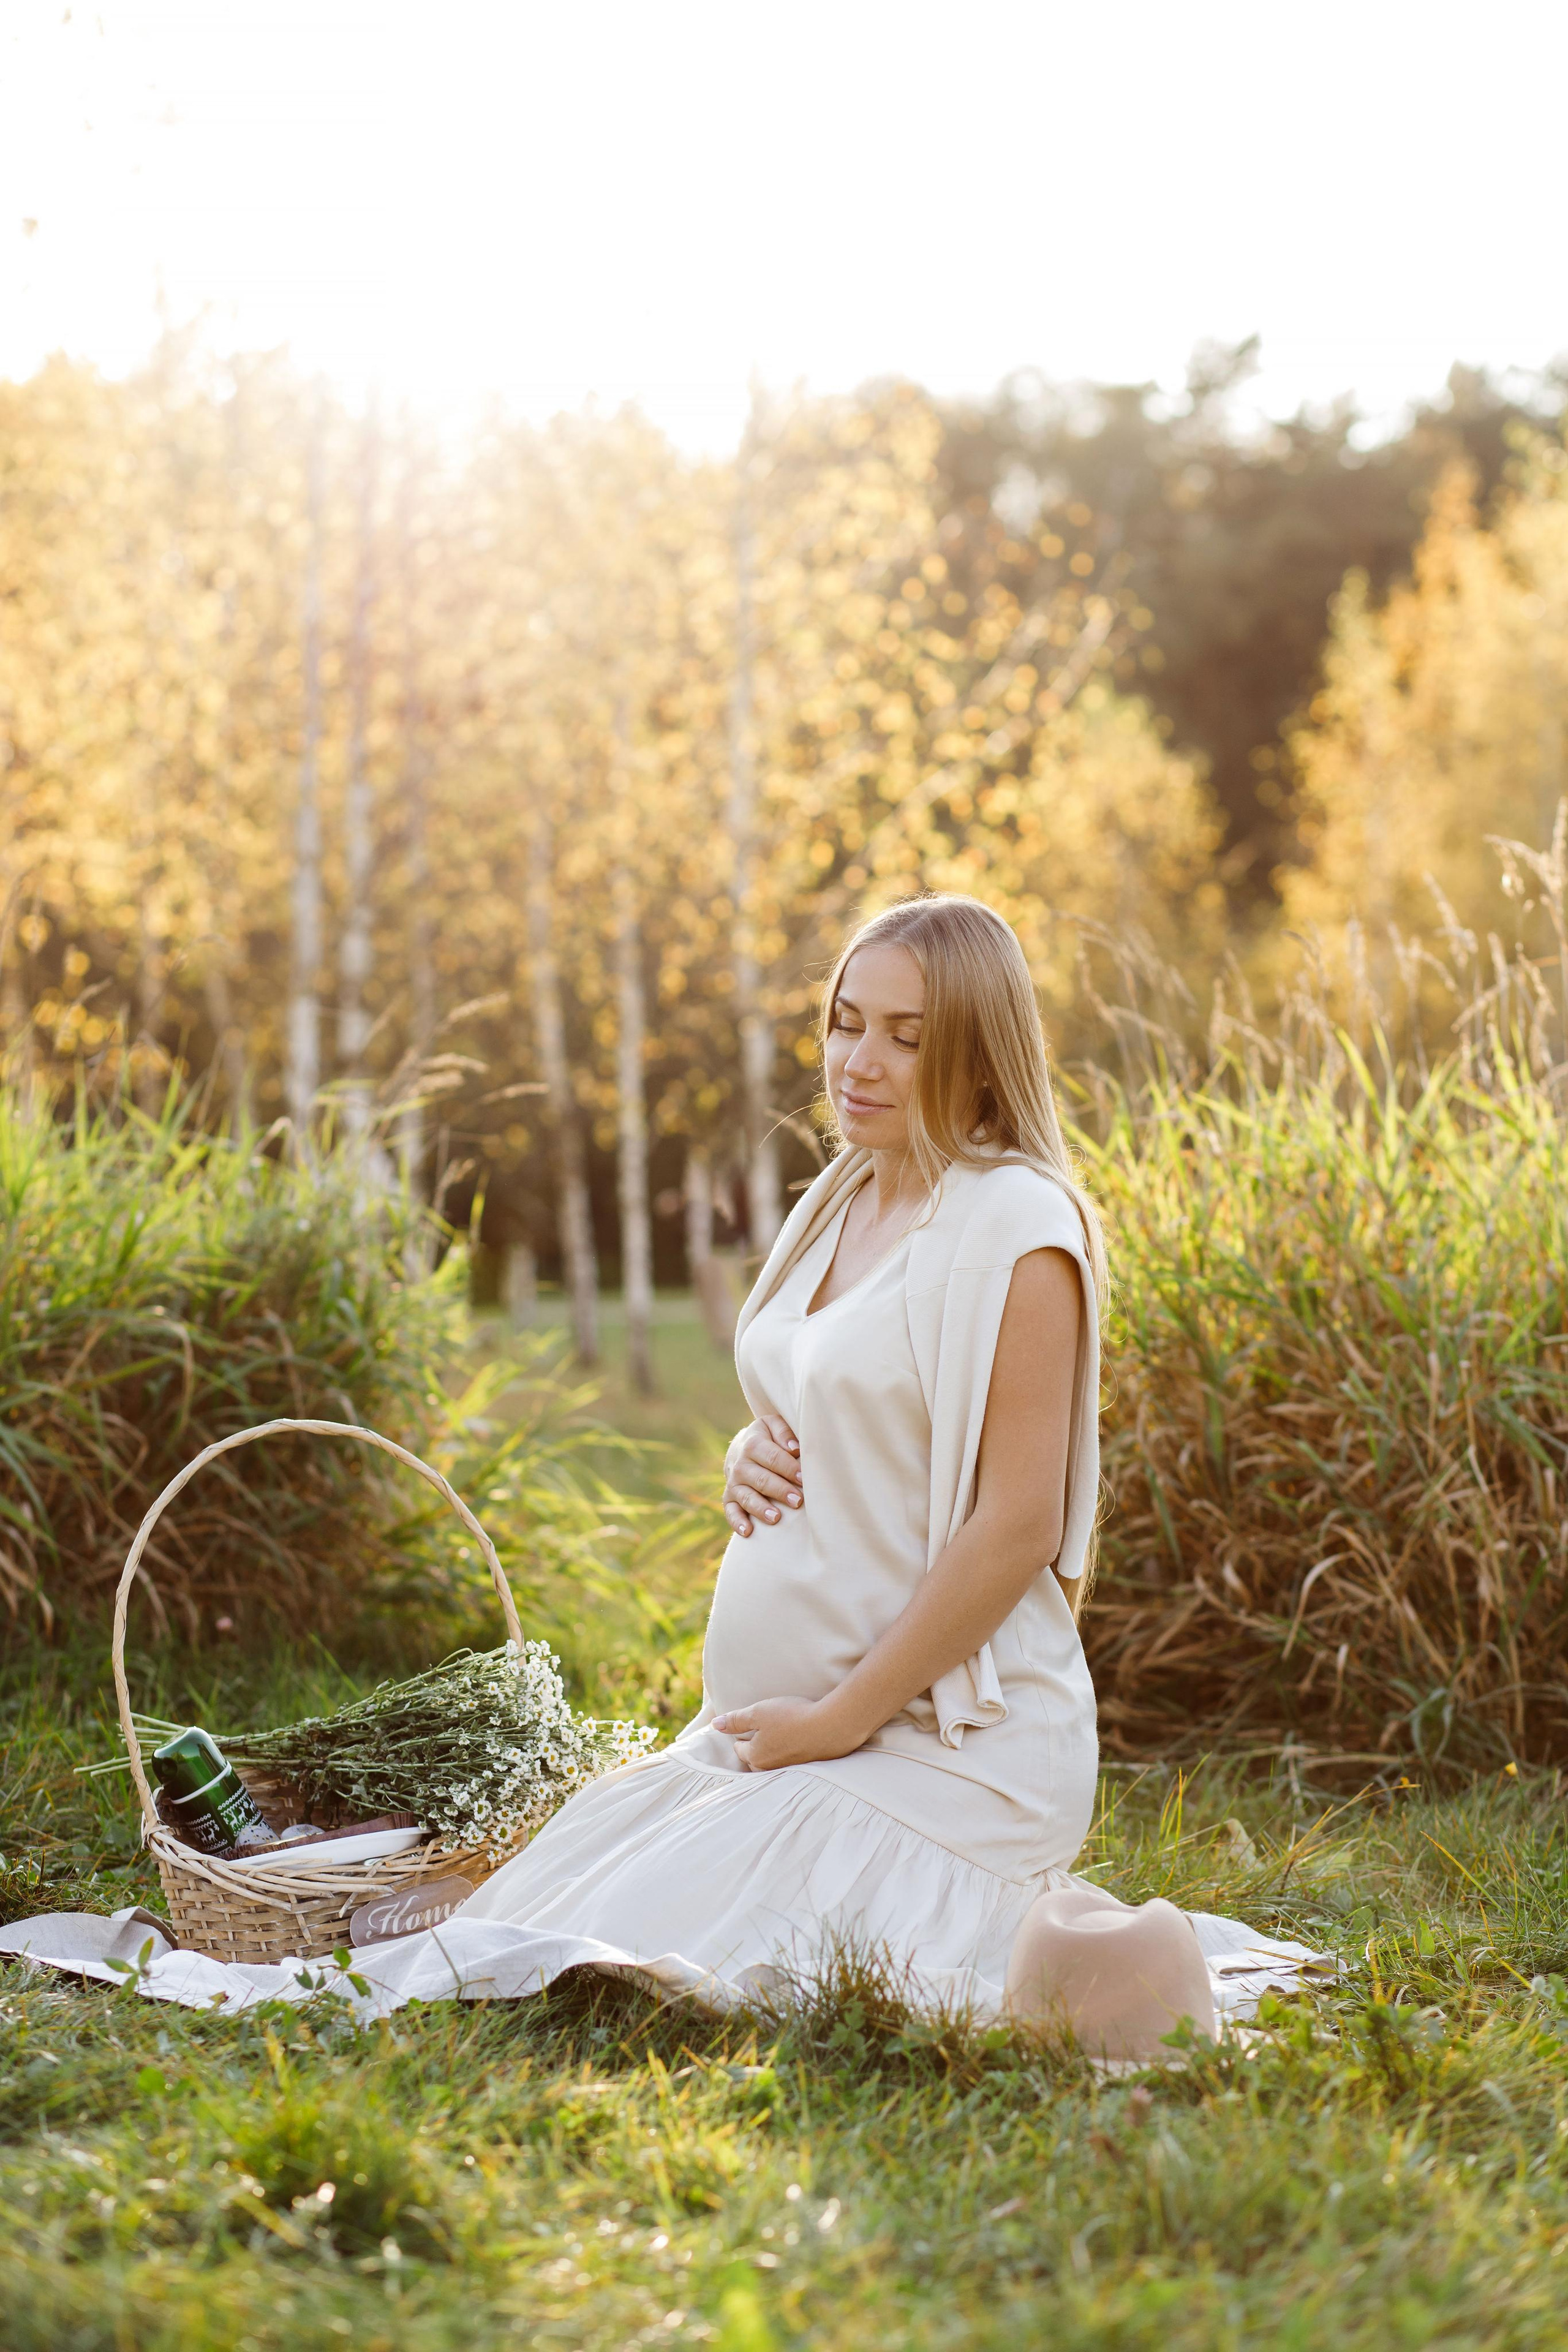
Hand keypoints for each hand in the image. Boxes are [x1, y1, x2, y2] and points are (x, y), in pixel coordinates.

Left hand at [712, 1694, 863, 1771]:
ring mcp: (789, 1769)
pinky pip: (790, 1762)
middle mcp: (770, 1768)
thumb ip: (736, 1719)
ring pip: (772, 1764)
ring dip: (770, 1754)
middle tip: (753, 1738)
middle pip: (754, 1760)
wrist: (832, 1726)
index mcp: (755, 1756)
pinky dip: (788, 1755)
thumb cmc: (792, 1716)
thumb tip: (715, 1725)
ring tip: (772, 1742)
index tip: (741, 1731)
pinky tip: (794, 1745)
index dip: (739, 1736)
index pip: (740, 1749)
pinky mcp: (807, 1767)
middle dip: (752, 1750)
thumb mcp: (759, 1712)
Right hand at [722, 1414, 802, 1536]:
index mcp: (752, 1444)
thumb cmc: (768, 1438)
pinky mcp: (729, 1498)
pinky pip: (731, 1511)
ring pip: (746, 1497)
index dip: (789, 1468)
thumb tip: (794, 1448)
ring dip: (761, 1508)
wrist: (742, 1447)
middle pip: (761, 1479)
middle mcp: (740, 1465)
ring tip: (776, 1518)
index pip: (772, 1457)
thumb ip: (784, 1432)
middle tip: (797, 1500)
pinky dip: (737, 1522)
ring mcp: (734, 1483)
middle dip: (780, 1490)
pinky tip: (748, 1532)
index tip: (804, 1479)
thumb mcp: (773, 1425)